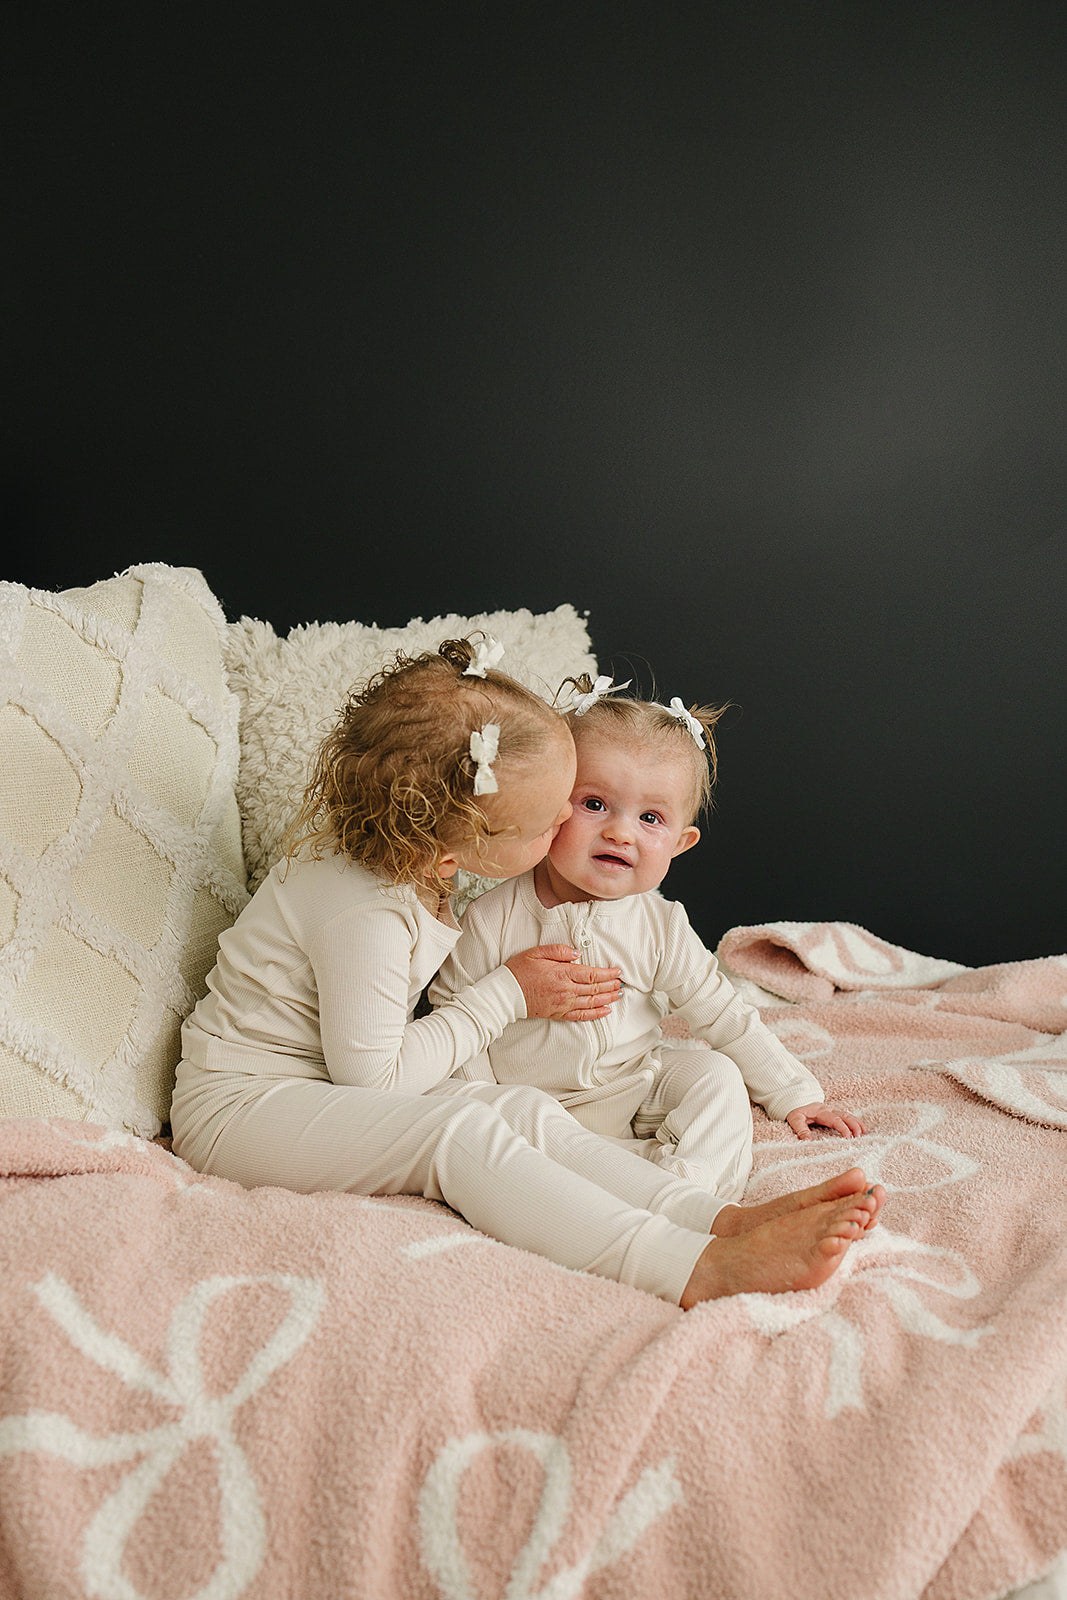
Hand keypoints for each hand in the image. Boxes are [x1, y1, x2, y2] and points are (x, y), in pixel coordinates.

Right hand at [506, 945, 621, 1021]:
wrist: (506, 993)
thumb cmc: (519, 971)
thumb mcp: (536, 952)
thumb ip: (558, 950)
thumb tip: (576, 953)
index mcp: (562, 973)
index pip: (591, 974)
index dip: (607, 973)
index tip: (618, 971)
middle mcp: (566, 990)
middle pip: (595, 989)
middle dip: (611, 985)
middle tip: (623, 983)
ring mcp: (563, 1004)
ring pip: (592, 1002)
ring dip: (608, 998)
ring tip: (619, 995)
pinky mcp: (559, 1014)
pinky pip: (581, 1015)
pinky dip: (595, 1014)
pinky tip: (605, 1011)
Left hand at [786, 1103, 866, 1139]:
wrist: (795, 1101)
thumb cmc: (796, 1111)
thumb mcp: (794, 1119)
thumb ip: (800, 1129)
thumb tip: (808, 1141)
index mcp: (820, 1111)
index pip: (834, 1119)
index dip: (842, 1128)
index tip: (848, 1137)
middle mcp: (829, 1109)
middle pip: (845, 1115)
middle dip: (854, 1125)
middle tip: (859, 1136)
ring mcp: (833, 1110)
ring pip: (848, 1115)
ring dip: (857, 1123)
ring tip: (865, 1132)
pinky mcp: (834, 1113)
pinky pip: (847, 1116)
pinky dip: (856, 1121)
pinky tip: (862, 1128)